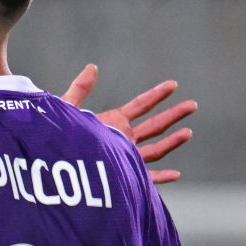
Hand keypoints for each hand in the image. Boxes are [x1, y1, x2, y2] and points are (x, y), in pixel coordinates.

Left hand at [61, 64, 196, 183]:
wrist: (53, 165)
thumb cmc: (56, 137)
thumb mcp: (67, 109)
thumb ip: (80, 89)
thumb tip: (92, 67)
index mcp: (113, 121)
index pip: (141, 105)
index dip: (157, 95)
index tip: (173, 84)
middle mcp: (123, 139)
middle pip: (154, 125)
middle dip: (173, 115)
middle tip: (192, 105)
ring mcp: (125, 158)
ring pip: (155, 150)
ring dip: (171, 141)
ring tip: (188, 132)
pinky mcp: (122, 177)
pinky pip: (145, 179)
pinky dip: (161, 177)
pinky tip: (176, 174)